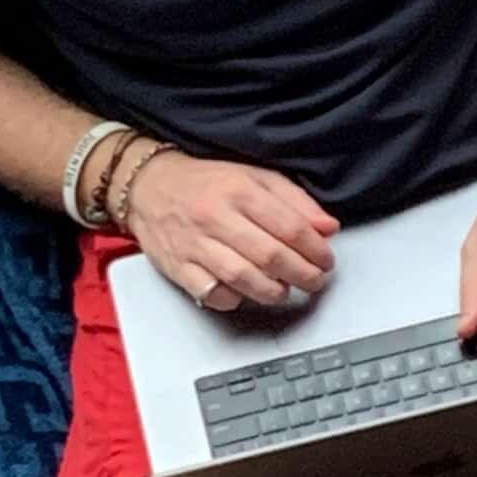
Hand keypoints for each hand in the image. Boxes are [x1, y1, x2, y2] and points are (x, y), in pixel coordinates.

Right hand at [128, 153, 338, 312]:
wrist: (148, 186)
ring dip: (273, 291)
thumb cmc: (206, 183)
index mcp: (240, 190)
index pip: (290, 227)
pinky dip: (233, 299)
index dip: (316, 249)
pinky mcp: (177, 267)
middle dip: (303, 274)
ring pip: (243, 278)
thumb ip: (294, 201)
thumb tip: (328, 227)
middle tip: (315, 281)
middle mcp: (216, 216)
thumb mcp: (254, 177)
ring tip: (284, 290)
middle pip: (271, 255)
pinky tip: (245, 294)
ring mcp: (194, 244)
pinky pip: (211, 293)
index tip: (326, 260)